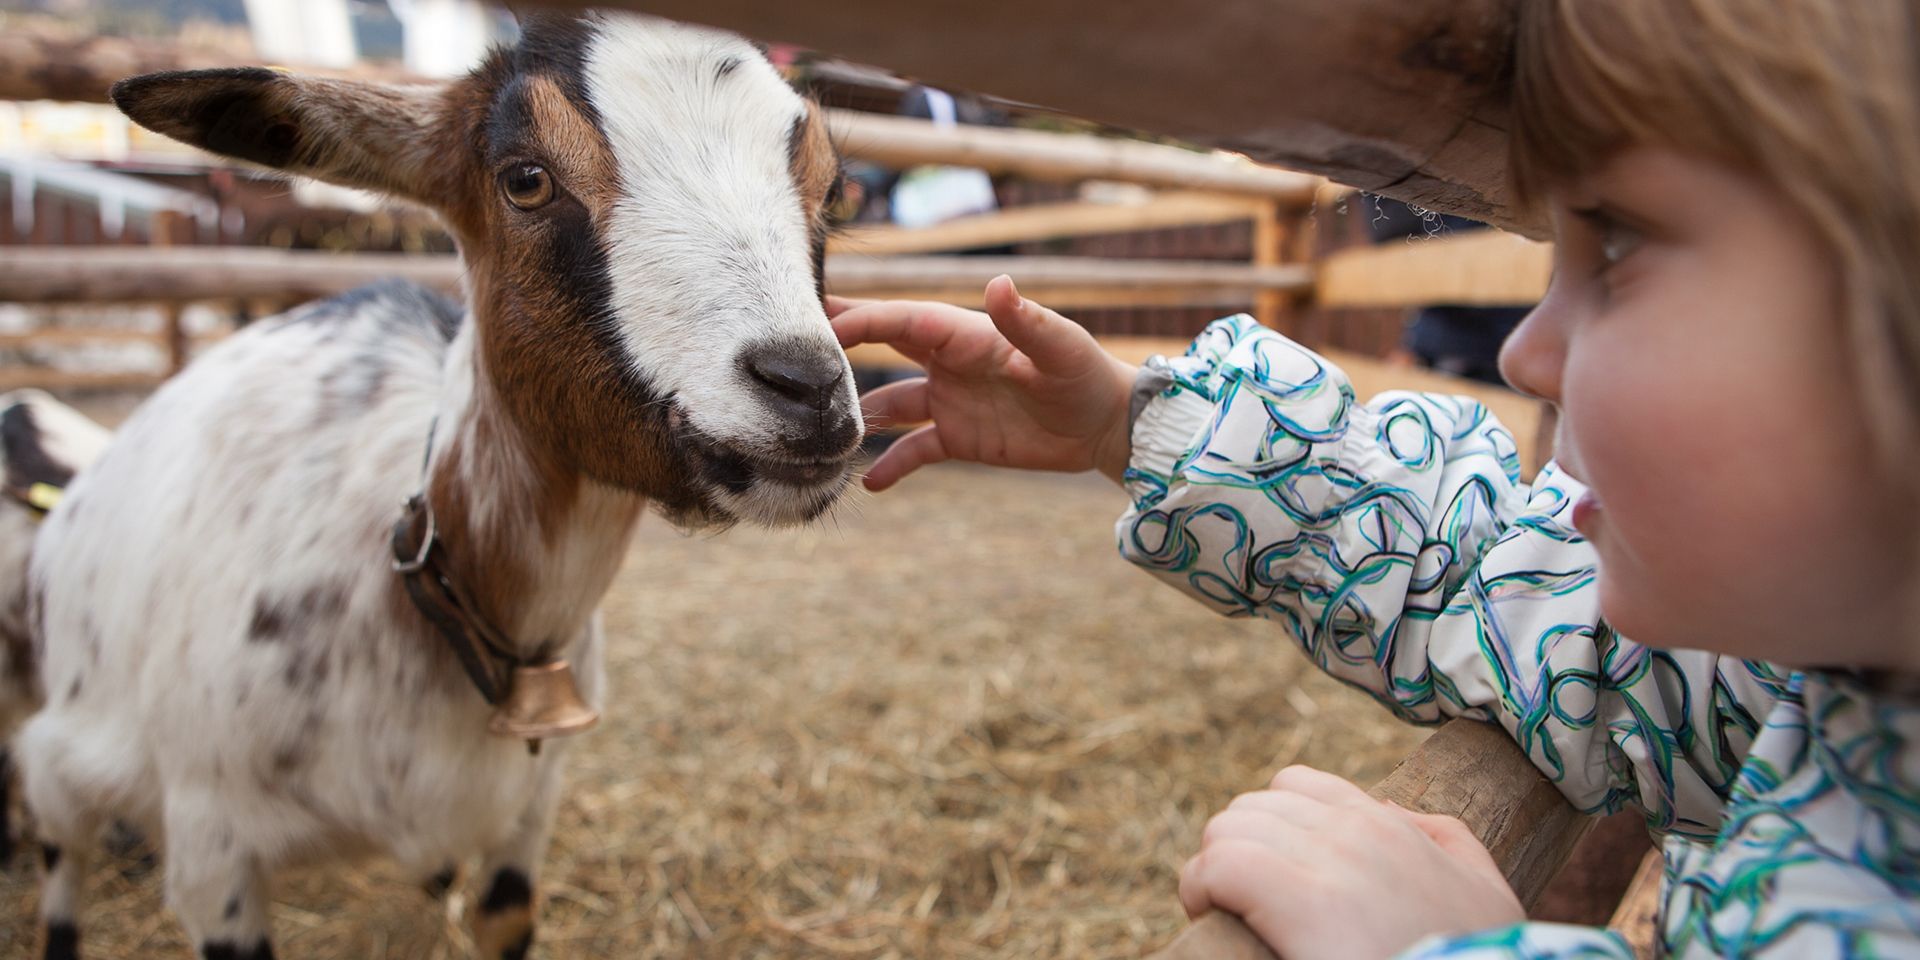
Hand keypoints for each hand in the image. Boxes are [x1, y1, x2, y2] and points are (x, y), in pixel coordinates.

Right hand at [829, 276, 1137, 489]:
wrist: (1106, 425)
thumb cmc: (1085, 374)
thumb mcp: (1059, 347)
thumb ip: (1025, 320)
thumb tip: (999, 284)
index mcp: (965, 333)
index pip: (900, 321)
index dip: (859, 321)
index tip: (815, 325)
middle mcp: (947, 363)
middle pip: (881, 352)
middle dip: (838, 354)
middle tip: (787, 362)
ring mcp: (949, 400)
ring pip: (888, 406)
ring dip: (857, 418)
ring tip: (817, 436)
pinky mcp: (958, 438)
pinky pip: (914, 450)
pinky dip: (891, 466)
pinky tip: (866, 484)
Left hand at [1180, 766, 1524, 959]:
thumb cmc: (1478, 953)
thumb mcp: (1481, 888)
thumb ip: (1442, 838)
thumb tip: (1384, 809)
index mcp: (1386, 825)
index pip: (1298, 786)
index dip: (1270, 826)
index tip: (1267, 871)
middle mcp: (1354, 830)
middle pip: (1253, 807)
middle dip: (1236, 848)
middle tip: (1240, 897)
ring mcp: (1327, 861)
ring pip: (1228, 829)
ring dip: (1213, 868)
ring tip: (1221, 907)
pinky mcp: (1299, 902)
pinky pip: (1217, 866)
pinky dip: (1199, 888)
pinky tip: (1208, 912)